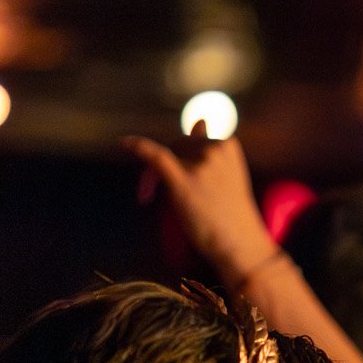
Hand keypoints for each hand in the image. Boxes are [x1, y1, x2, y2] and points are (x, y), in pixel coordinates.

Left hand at [122, 131, 276, 279]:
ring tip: (152, 197)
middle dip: (168, 164)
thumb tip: (199, 120)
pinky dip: (138, 146)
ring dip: (155, 173)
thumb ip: (209, 145)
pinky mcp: (183, 180)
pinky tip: (123, 142)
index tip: (179, 176)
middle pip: (177, 145)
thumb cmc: (232, 211)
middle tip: (157, 190)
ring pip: (166, 153)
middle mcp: (215, 148)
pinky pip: (156, 156)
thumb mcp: (225, 172)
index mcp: (228, 144)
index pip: (193, 139)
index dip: (180, 155)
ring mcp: (200, 164)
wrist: (239, 242)